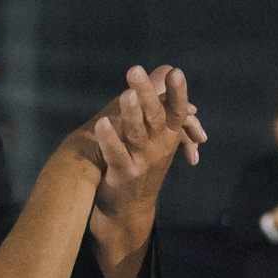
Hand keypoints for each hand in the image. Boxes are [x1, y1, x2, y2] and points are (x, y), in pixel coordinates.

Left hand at [89, 64, 199, 220]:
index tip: (175, 72)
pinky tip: (100, 123)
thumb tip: (167, 69)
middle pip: (155, 116)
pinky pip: (116, 154)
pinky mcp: (124, 173)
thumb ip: (162, 106)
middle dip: (147, 93)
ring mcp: (142, 160)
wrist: (131, 208)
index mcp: (169, 135)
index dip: (177, 92)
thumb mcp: (159, 137)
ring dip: (131, 113)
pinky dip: (109, 139)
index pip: (176, 110)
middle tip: (135, 70)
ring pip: (137, 133)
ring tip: (125, 94)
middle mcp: (159, 146)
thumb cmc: (144, 165)